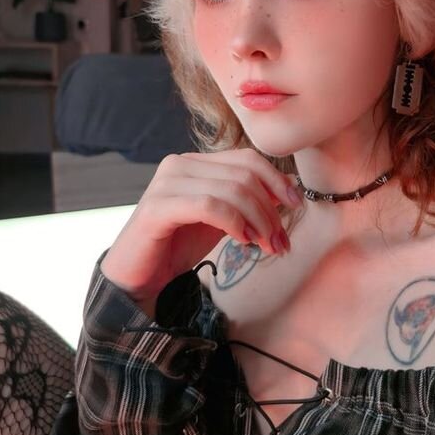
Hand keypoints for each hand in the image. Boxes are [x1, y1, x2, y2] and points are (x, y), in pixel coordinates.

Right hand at [99, 149, 301, 304]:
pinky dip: (234, 222)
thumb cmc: (178, 246)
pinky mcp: (158, 207)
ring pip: (232, 190)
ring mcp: (166, 183)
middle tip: (280, 241)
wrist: (138, 276)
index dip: (276, 180)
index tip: (296, 206)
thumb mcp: (221, 219)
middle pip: (244, 174)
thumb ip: (247, 201)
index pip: (246, 158)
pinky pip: (209, 205)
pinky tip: (242, 240)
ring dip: (258, 221)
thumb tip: (289, 187)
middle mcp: (179, 165)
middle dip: (270, 209)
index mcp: (194, 162)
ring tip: (265, 246)